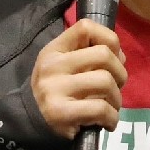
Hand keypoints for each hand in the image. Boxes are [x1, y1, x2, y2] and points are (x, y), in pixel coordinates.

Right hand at [30, 18, 127, 139]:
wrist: (30, 121)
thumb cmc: (56, 90)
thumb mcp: (65, 64)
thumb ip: (90, 55)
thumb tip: (120, 56)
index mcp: (55, 49)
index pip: (86, 27)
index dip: (109, 38)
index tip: (113, 56)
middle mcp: (53, 66)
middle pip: (104, 55)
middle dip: (120, 72)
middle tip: (116, 86)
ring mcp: (55, 89)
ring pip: (106, 82)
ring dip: (117, 98)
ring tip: (111, 106)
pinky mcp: (61, 113)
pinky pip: (101, 109)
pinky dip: (112, 117)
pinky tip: (107, 121)